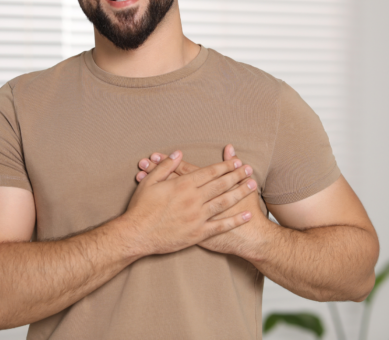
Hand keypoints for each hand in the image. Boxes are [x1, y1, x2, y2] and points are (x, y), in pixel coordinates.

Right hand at [124, 150, 256, 255]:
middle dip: (237, 176)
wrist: (136, 235)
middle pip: (220, 184)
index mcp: (183, 185)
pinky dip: (235, 220)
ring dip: (240, 193)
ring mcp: (197, 217)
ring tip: (252, 185)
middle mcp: (193, 200)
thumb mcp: (149, 182)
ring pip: (224, 202)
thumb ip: (166, 166)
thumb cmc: (141, 208)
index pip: (209, 172)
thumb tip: (178, 153)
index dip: (225, 166)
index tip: (236, 161)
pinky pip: (220, 226)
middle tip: (249, 169)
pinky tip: (246, 215)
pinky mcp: (198, 233)